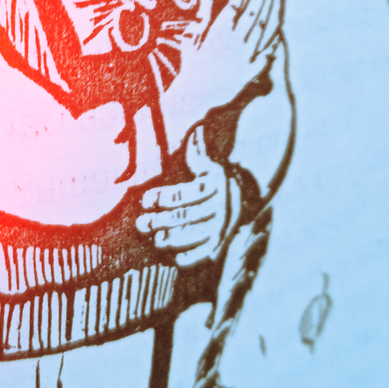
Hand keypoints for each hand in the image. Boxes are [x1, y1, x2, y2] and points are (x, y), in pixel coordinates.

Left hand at [135, 126, 240, 266]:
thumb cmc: (218, 178)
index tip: (144, 200)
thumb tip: (194, 130)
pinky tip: (173, 257)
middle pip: (185, 216)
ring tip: (154, 240)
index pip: (184, 194)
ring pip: (194, 236)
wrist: (247, 197)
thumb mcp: (210, 164)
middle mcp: (219, 208)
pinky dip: (190, 257)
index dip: (163, 197)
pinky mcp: (221, 243)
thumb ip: (198, 152)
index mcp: (213, 186)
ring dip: (172, 239)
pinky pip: (205, 253)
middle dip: (161, 221)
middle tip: (141, 223)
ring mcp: (221, 227)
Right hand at [160, 0, 281, 150]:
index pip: (235, 2)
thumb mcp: (193, 38)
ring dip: (270, 8)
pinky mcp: (252, 71)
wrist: (195, 97)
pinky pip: (266, 53)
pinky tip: (279, 31)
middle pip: (253, 11)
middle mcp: (235, 41)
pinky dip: (273, 41)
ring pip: (262, 28)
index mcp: (219, 32)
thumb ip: (202, 16)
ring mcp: (245, 56)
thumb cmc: (190, 66)